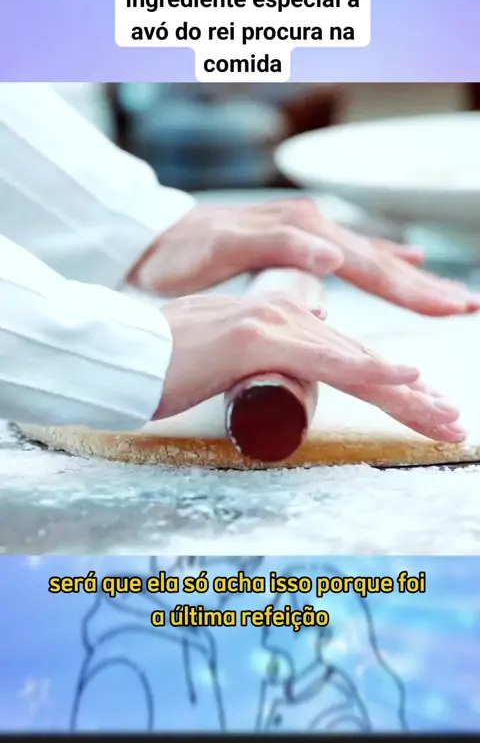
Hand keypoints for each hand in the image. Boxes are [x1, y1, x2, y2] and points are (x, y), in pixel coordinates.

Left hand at [129, 199, 479, 315]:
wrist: (149, 238)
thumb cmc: (180, 252)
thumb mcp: (222, 247)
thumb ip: (279, 247)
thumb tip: (334, 256)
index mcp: (304, 233)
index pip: (371, 267)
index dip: (413, 291)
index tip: (451, 309)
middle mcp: (313, 230)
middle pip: (381, 264)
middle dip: (426, 288)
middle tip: (468, 307)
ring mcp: (307, 235)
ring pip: (372, 260)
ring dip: (412, 279)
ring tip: (448, 295)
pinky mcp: (298, 245)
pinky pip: (353, 255)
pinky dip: (383, 262)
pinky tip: (403, 262)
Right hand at [157, 293, 464, 443]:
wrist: (122, 354)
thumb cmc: (166, 364)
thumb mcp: (224, 358)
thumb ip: (256, 350)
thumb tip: (280, 356)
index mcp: (282, 327)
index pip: (349, 361)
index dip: (391, 388)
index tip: (425, 410)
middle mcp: (285, 320)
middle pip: (362, 363)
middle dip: (412, 398)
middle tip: (452, 422)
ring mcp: (272, 326)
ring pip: (354, 363)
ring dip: (406, 394)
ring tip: (446, 418)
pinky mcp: (257, 339)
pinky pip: (322, 359)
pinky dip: (366, 370)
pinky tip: (406, 378)